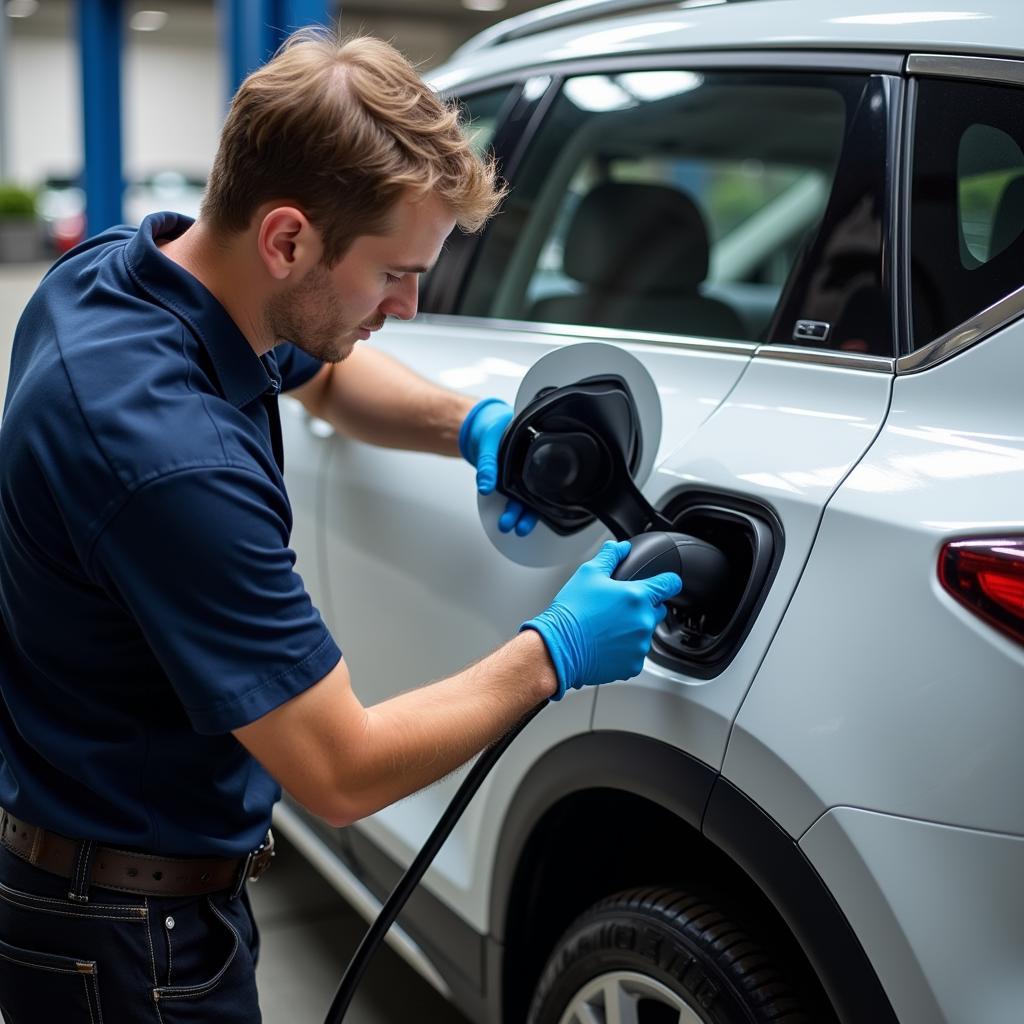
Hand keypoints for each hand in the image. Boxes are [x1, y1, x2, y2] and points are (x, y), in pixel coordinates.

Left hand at [459, 397, 538, 536]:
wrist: (482, 423)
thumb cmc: (492, 427)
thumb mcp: (488, 443)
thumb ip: (487, 465)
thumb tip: (485, 486)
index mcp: (532, 455)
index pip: (544, 481)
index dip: (543, 501)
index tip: (537, 513)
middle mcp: (529, 468)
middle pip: (535, 496)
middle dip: (527, 514)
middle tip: (518, 527)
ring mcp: (519, 475)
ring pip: (525, 500)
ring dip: (518, 514)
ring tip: (509, 526)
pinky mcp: (508, 480)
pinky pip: (513, 496)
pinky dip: (510, 509)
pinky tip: (507, 519)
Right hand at [520, 540, 681, 699]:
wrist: (559, 647)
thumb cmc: (571, 612)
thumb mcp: (588, 574)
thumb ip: (610, 557)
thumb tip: (621, 547)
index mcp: (637, 596)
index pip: (669, 584)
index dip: (669, 581)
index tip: (667, 583)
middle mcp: (643, 621)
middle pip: (659, 610)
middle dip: (645, 607)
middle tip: (620, 609)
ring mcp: (640, 645)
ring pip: (646, 633)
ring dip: (634, 630)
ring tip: (608, 628)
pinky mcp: (633, 665)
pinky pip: (636, 654)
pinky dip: (626, 650)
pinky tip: (607, 644)